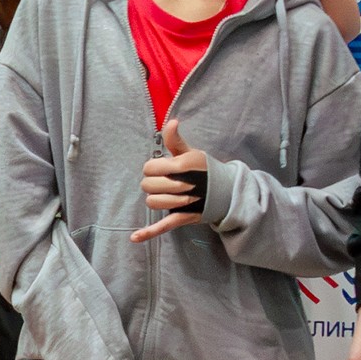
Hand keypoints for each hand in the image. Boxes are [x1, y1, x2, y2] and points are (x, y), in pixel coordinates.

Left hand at [132, 118, 208, 241]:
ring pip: (152, 203)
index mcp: (181, 166)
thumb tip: (171, 122)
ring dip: (157, 199)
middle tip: (167, 181)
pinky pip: (163, 226)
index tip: (163, 168)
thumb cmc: (206, 170)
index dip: (153, 168)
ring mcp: (182, 203)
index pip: (149, 168)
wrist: (227, 191)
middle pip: (147, 185)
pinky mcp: (183, 217)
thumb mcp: (192, 153)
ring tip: (169, 194)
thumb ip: (176, 140)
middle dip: (153, 183)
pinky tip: (134, 237)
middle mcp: (181, 184)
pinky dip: (148, 233)